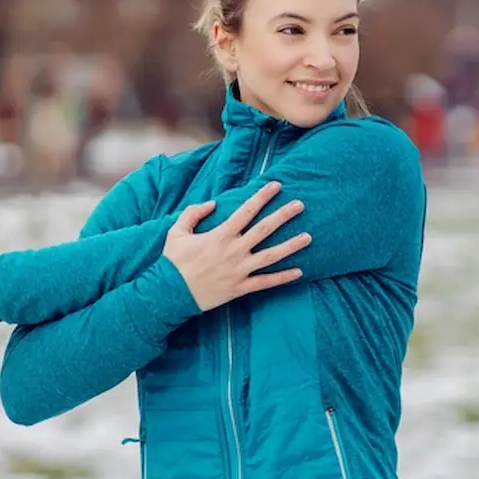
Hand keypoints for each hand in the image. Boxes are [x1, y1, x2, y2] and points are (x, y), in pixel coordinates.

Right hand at [163, 181, 310, 311]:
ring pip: (271, 256)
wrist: (169, 293)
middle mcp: (234, 251)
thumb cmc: (173, 262)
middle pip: (265, 229)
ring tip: (308, 237)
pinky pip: (265, 283)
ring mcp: (239, 270)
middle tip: (300, 205)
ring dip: (291, 246)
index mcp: (221, 235)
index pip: (247, 211)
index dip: (262, 197)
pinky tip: (299, 271)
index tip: (277, 186)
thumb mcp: (177, 232)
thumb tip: (213, 204)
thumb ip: (193, 213)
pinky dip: (282, 278)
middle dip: (283, 215)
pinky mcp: (240, 288)